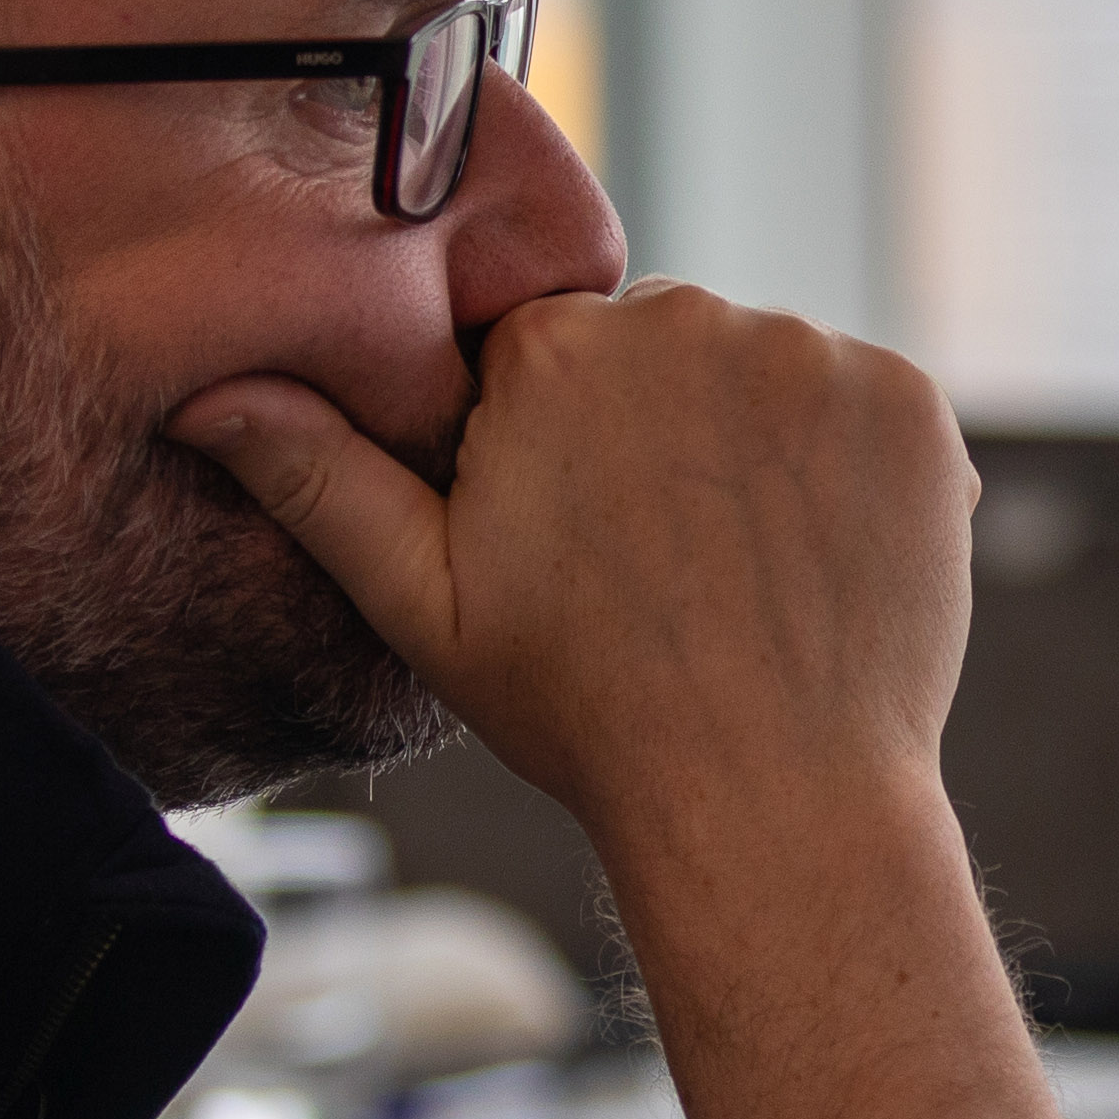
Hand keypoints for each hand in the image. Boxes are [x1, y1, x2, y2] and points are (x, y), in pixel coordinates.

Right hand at [172, 285, 978, 857]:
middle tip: (665, 569)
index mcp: (553, 347)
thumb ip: (321, 480)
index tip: (582, 539)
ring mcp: (809, 355)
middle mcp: (684, 318)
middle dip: (663, 434)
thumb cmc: (586, 712)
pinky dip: (850, 473)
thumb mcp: (425, 603)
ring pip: (766, 376)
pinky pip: (864, 408)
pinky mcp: (908, 401)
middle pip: (664, 350)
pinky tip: (817, 566)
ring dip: (758, 450)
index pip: (551, 352)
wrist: (770, 800)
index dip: (562, 448)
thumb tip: (210, 393)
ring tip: (743, 577)